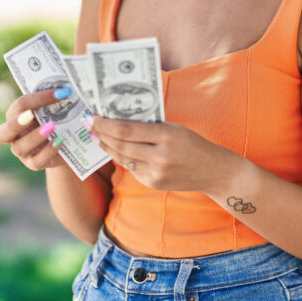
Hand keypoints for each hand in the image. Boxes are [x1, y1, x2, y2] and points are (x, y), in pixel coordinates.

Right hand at [0, 88, 70, 170]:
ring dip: (35, 136)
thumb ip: (52, 100)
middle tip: (30, 114)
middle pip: (2, 133)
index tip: (60, 93)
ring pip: (19, 147)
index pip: (20, 106)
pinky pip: (37, 161)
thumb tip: (65, 89)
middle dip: (15, 123)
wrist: (64, 142)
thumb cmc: (54, 118)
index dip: (39, 98)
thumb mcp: (52, 108)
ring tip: (52, 126)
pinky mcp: (34, 163)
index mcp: (14, 117)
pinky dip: (48, 151)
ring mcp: (22, 152)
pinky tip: (60, 141)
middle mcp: (13, 136)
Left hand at [87, 115, 236, 192]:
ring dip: (106, 146)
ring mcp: (156, 173)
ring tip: (96, 136)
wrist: (213, 171)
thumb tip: (118, 118)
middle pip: (121, 144)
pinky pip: (131, 167)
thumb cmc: (193, 144)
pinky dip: (121, 157)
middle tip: (89, 124)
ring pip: (122, 158)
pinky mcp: (153, 183)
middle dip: (101, 134)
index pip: (127, 130)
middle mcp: (160, 156)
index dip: (105, 124)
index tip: (92, 117)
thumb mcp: (174, 128)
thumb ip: (149, 125)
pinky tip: (113, 148)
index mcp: (167, 136)